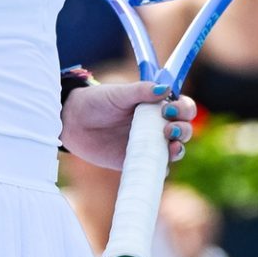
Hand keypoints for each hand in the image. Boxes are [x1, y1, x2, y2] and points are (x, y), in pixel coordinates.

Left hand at [61, 81, 194, 170]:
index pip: (183, 107)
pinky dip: (162, 168)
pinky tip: (159, 165)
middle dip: (184, 130)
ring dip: (179, 149)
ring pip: (175, 150)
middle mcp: (157, 125)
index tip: (169, 109)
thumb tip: (164, 88)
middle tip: (169, 129)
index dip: (184, 109)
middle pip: (185, 129)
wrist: (72, 123)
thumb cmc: (96, 102)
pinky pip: (157, 168)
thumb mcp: (117, 94)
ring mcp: (149, 144)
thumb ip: (140, 91)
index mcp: (156, 105)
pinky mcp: (138, 161)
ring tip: (171, 146)